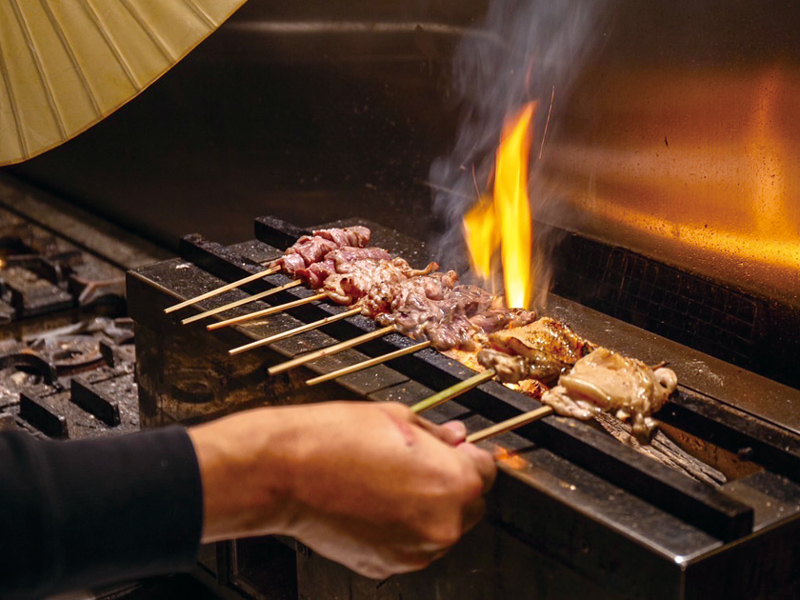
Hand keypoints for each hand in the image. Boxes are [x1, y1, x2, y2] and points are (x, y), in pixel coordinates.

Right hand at [188, 401, 495, 577]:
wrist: (285, 472)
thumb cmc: (337, 438)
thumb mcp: (399, 418)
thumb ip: (437, 434)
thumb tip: (458, 439)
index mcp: (454, 483)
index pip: (486, 470)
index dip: (468, 455)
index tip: (453, 448)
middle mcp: (442, 524)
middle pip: (470, 504)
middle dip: (451, 483)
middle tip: (418, 463)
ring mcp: (415, 551)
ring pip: (439, 527)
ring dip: (427, 507)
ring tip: (388, 481)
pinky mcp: (386, 566)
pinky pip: (410, 544)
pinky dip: (401, 527)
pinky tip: (373, 502)